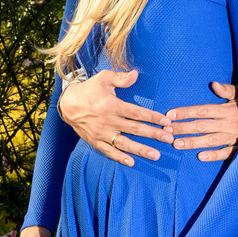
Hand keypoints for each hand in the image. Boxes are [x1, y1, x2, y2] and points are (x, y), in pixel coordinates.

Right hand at [59, 69, 173, 165]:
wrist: (68, 104)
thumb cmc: (89, 90)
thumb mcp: (103, 78)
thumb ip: (121, 78)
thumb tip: (135, 74)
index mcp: (112, 105)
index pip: (136, 113)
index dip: (152, 117)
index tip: (166, 122)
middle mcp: (108, 120)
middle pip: (135, 129)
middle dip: (153, 134)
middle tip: (169, 139)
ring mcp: (101, 132)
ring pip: (124, 143)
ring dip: (141, 149)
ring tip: (156, 155)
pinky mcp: (95, 141)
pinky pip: (108, 151)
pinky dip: (119, 157)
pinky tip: (131, 162)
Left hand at [167, 81, 237, 160]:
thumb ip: (228, 90)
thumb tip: (214, 84)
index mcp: (227, 110)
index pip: (202, 110)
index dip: (186, 112)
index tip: (170, 114)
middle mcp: (228, 124)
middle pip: (201, 126)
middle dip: (183, 128)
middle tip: (166, 132)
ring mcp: (233, 137)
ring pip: (210, 140)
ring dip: (193, 142)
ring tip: (177, 145)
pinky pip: (226, 153)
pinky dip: (214, 155)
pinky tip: (200, 156)